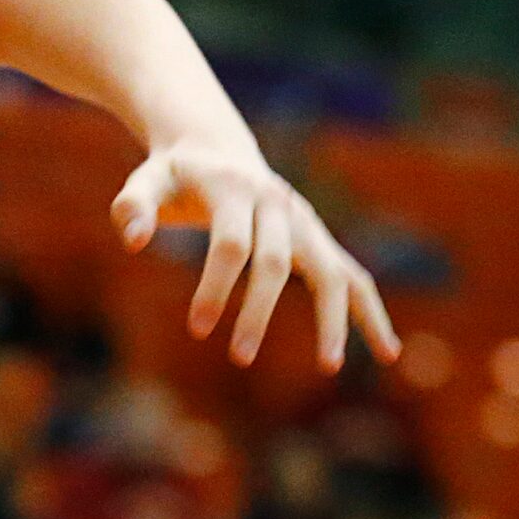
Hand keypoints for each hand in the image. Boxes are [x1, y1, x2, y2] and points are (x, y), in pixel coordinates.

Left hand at [110, 139, 399, 370]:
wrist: (216, 151)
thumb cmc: (175, 177)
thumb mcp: (146, 181)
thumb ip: (131, 206)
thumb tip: (132, 240)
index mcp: (235, 189)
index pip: (232, 243)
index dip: (215, 286)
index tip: (197, 329)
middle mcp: (278, 204)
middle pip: (276, 262)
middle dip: (258, 311)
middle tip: (238, 358)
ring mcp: (303, 223)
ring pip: (330, 271)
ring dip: (333, 319)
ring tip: (329, 367)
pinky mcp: (316, 241)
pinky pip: (351, 278)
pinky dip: (370, 313)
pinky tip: (387, 351)